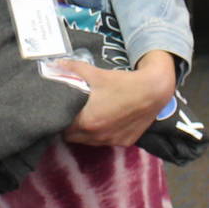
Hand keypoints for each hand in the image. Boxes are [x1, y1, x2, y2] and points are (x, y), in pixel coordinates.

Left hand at [62, 52, 176, 146]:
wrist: (153, 90)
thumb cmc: (121, 82)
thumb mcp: (95, 73)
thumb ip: (73, 69)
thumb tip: (55, 65)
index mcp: (86, 122)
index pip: (63, 129)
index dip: (61, 121)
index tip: (64, 112)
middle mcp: (98, 136)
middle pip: (75, 138)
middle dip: (73, 127)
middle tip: (76, 112)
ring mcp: (112, 141)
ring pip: (91, 141)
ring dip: (89, 132)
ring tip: (93, 115)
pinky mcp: (125, 142)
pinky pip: (109, 141)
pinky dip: (106, 133)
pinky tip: (110, 119)